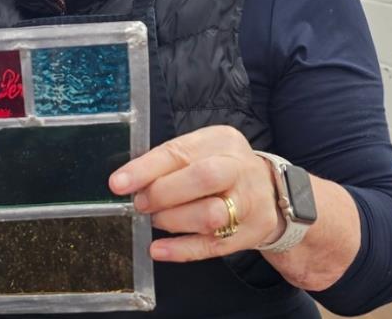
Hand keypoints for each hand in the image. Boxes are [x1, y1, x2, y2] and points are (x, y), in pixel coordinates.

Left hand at [109, 125, 282, 261]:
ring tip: (158, 220)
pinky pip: (212, 245)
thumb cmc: (224, 169)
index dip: (145, 169)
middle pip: (203, 178)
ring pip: (210, 214)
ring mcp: (249, 202)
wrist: (273, 192)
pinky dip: (180, 249)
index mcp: (222, 141)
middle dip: (163, 193)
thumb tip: (129, 181)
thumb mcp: (202, 151)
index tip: (118, 183)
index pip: (180, 151)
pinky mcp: (249, 232)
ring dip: (173, 220)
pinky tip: (158, 249)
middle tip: (142, 203)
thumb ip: (170, 163)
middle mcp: (240, 168)